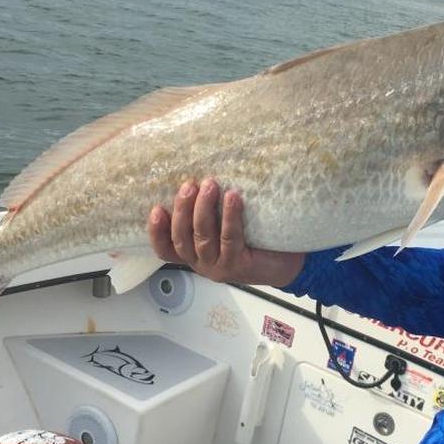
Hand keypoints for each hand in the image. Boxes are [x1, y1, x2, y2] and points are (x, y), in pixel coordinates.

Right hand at [147, 179, 305, 286]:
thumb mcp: (225, 228)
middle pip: (182, 238)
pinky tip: (233, 197)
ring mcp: (219, 267)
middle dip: (183, 209)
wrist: (288, 264)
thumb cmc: (255, 242)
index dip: (157, 232)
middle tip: (190, 185)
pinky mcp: (238, 266)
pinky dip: (230, 216)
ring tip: (211, 185)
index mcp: (194, 255)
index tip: (156, 209)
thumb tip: (202, 177)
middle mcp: (202, 264)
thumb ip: (209, 214)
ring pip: (203, 238)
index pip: (166, 249)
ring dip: (203, 209)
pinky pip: (230, 238)